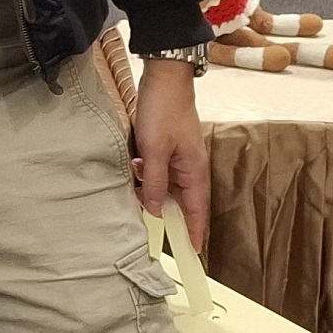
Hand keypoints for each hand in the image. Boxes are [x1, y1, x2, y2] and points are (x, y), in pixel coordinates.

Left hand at [131, 59, 209, 252]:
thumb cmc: (164, 110)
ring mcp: (180, 159)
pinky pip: (159, 173)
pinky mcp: (167, 150)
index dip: (194, 235)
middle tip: (152, 233)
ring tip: (137, 189)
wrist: (164, 77)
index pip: (197, 213)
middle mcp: (191, 169)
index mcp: (195, 172)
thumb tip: (157, 211)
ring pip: (167, 188)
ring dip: (153, 192)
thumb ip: (156, 183)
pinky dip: (148, 177)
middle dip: (167, 216)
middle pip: (182, 204)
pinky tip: (135, 170)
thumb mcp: (154, 150)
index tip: (193, 256)